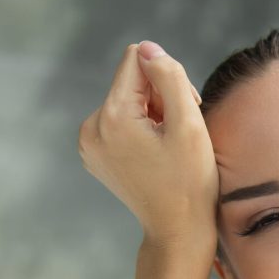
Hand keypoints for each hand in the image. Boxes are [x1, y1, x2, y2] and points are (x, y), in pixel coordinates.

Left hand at [78, 41, 218, 248]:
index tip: (181, 111)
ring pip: (127, 100)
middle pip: (131, 80)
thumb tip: (147, 49)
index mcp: (111, 117)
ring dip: (152, 115)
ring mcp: (89, 144)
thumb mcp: (189, 124)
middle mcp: (91, 128)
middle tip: (177, 134)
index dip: (167, 79)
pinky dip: (141, 130)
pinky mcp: (95, 154)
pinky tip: (155, 155)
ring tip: (167, 147)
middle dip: (159, 99)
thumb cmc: (189, 181)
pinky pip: (120, 121)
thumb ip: (169, 76)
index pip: (138, 60)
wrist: (177, 229)